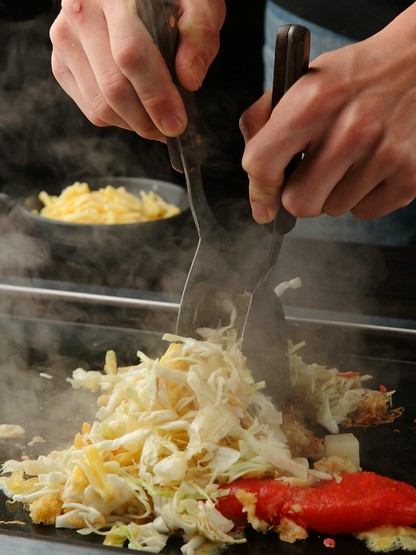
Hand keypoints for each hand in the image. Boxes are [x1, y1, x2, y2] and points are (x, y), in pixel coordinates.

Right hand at [50, 0, 225, 139]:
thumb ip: (199, 34)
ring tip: (157, 122)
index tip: (176, 122)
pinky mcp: (61, 64)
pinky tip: (138, 111)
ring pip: (100, 105)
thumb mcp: (197, 3)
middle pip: (113, 87)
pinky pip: (91, 108)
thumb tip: (188, 79)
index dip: (155, 95)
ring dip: (134, 124)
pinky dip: (119, 120)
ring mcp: (66, 41)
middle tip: (172, 129)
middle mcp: (81, 14)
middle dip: (147, 120)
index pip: (130, 55)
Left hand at [240, 6, 415, 223]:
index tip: (264, 200)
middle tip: (312, 173)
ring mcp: (383, 154)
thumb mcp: (303, 81)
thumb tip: (254, 179)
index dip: (259, 189)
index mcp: (314, 101)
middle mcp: (350, 129)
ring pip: (332, 209)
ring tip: (349, 159)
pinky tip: (370, 167)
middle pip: (298, 203)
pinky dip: (362, 197)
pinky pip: (364, 212)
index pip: (262, 163)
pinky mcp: (409, 175)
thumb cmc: (354, 77)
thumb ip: (265, 121)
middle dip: (300, 194)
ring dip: (334, 192)